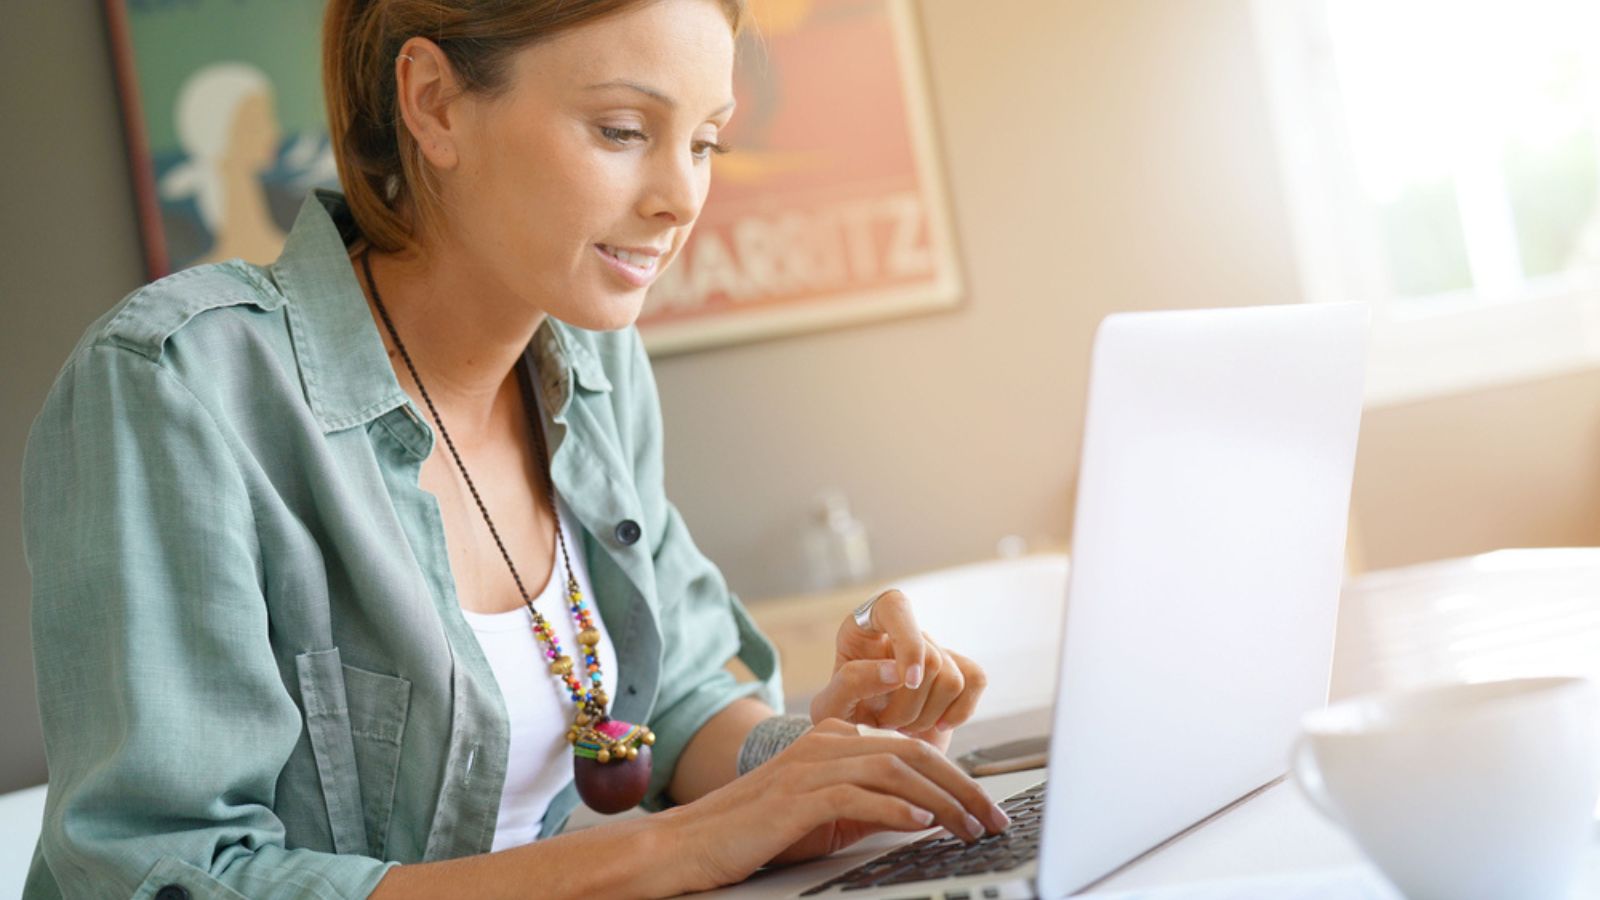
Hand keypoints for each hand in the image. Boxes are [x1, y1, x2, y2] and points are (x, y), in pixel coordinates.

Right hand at [667, 718, 1009, 892]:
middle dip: (962, 787)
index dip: (957, 777)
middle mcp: (825, 741)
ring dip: (940, 800)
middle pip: (912, 752)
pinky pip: (856, 794)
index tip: (987, 808)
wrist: (690, 842)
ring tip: (969, 827)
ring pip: (893, 769)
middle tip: (993, 819)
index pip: (911, 748)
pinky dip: (894, 808)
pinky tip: (920, 822)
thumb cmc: (756, 833)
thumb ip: (869, 804)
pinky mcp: (795, 796)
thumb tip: (926, 812)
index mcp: (834, 739)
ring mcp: (809, 765)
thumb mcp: (824, 814)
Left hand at [809, 590, 987, 752]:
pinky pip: (976, 680)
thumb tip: (896, 672)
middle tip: (885, 724)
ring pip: (952, 678)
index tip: (906, 682)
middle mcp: (901, 631)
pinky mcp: (956, 670)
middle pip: (930, 658)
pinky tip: (937, 726)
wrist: (864, 744)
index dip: (908, 644)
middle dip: (909, 705)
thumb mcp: (830, 706)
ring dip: (927, 716)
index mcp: (863, 626)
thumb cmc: (843, 721)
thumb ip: (852, 682)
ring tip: (902, 728)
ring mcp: (931, 649)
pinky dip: (960, 712)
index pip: (895, 607)